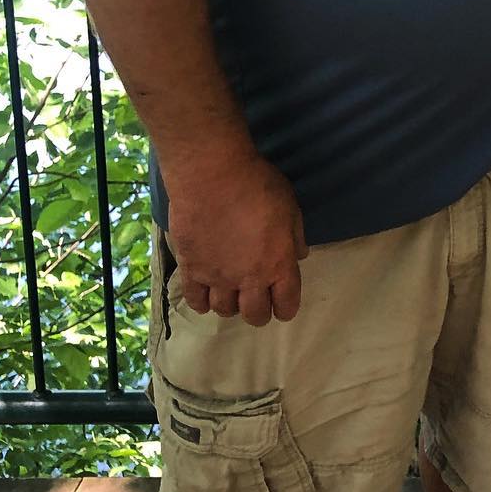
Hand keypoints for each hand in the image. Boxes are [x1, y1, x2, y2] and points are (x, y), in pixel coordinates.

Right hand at [165, 153, 307, 325]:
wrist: (213, 175)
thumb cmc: (258, 185)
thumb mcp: (290, 206)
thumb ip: (295, 236)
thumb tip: (299, 257)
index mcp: (278, 264)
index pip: (286, 305)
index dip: (286, 308)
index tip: (282, 304)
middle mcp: (249, 278)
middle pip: (255, 315)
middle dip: (259, 312)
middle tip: (256, 299)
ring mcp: (218, 277)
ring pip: (224, 310)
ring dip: (230, 304)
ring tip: (230, 290)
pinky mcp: (191, 269)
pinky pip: (195, 300)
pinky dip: (201, 302)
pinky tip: (205, 292)